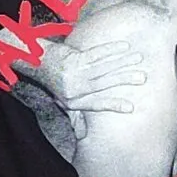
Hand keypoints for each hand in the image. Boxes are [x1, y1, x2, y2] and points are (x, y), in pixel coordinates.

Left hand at [16, 38, 145, 114]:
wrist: (34, 60)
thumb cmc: (51, 81)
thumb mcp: (61, 100)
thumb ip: (76, 111)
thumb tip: (86, 129)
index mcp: (72, 101)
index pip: (96, 104)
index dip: (113, 105)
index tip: (131, 108)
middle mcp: (74, 88)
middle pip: (104, 83)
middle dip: (125, 79)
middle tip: (143, 77)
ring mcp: (73, 73)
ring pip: (102, 67)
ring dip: (122, 61)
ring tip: (138, 58)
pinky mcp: (73, 58)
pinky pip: (95, 54)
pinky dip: (110, 49)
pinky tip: (123, 47)